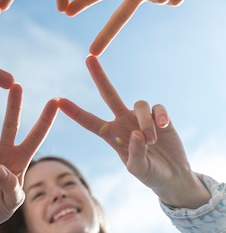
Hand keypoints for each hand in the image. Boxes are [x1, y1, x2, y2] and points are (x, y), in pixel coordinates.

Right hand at [0, 83, 58, 232]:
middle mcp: (6, 151)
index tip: (55, 101)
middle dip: (14, 104)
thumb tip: (1, 170)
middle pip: (11, 123)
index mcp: (22, 159)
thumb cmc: (0, 207)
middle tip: (16, 85)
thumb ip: (11, 187)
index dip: (45, 120)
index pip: (36, 136)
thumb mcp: (13, 202)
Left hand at [58, 56, 209, 208]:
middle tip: (89, 57)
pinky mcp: (159, 115)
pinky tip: (164, 127)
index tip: (58, 100)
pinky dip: (159, 116)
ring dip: (145, 123)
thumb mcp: (140, 171)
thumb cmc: (151, 175)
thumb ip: (136, 155)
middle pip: (108, 94)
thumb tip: (136, 134)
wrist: (173, 175)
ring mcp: (140, 116)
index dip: (74, 111)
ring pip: (138, 104)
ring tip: (151, 141)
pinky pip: (156, 107)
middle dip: (99, 76)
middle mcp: (123, 121)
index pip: (89, 121)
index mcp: (111, 135)